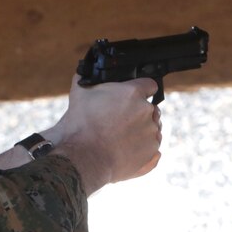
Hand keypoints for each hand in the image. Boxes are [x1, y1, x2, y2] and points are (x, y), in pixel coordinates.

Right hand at [43, 75, 161, 193]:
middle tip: (120, 122)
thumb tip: (84, 74)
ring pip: (152, 129)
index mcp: (133, 93)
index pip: (150, 85)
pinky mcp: (151, 152)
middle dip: (139, 114)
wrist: (83, 157)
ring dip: (141, 132)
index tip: (134, 98)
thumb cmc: (80, 125)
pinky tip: (127, 150)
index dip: (141, 90)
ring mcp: (151, 133)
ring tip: (121, 139)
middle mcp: (146, 111)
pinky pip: (152, 148)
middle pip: (151, 109)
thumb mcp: (79, 94)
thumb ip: (85, 80)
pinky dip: (142, 149)